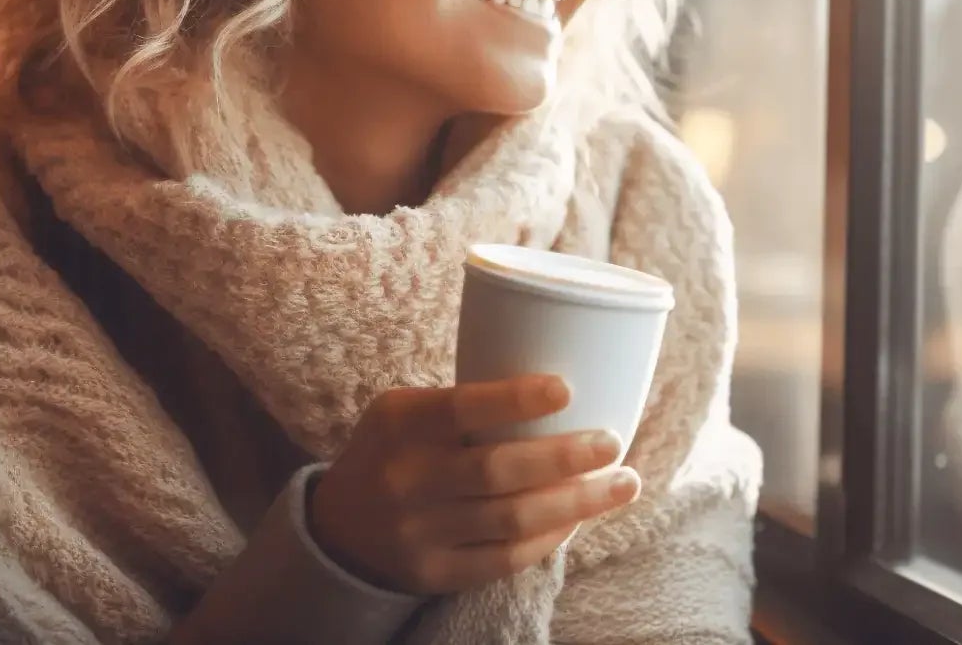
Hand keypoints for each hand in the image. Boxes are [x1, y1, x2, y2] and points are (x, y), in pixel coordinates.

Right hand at [307, 374, 640, 594]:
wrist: (337, 527)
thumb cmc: (397, 450)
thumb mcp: (406, 411)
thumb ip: (465, 403)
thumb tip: (568, 387)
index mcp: (398, 423)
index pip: (460, 408)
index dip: (515, 400)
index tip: (567, 389)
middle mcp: (405, 479)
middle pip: (496, 470)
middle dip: (565, 457)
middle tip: (614, 442)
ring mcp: (417, 533)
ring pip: (512, 520)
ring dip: (577, 502)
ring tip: (623, 483)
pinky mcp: (434, 574)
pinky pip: (505, 558)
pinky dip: (550, 537)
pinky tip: (581, 517)